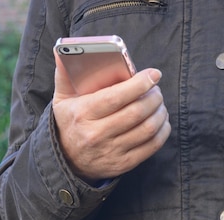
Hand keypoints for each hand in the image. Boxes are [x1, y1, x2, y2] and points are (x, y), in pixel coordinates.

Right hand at [52, 55, 170, 184]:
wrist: (66, 160)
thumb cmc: (70, 122)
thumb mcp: (62, 99)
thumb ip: (64, 74)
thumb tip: (61, 51)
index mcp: (83, 114)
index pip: (116, 97)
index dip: (140, 84)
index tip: (153, 74)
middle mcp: (96, 135)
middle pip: (136, 112)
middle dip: (153, 96)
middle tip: (155, 88)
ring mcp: (111, 152)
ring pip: (148, 129)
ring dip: (160, 112)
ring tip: (158, 103)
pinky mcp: (123, 164)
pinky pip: (152, 146)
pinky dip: (162, 130)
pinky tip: (161, 121)